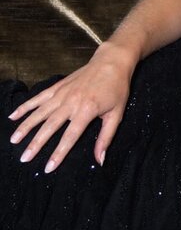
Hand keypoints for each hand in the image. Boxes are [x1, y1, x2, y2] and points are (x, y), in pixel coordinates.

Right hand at [7, 43, 133, 172]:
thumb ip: (106, 138)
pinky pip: (38, 98)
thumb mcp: (117, 114)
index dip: (58, 153)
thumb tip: (100, 160)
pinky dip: (25, 107)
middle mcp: (71, 102)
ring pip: (40, 112)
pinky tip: (13, 116)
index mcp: (87, 110)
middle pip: (49, 126)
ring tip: (14, 140)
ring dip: (25, 127)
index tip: (48, 167)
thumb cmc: (117, 89)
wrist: (112, 62)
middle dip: (36, 144)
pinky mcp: (57, 86)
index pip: (69, 137)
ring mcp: (62, 93)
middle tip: (24, 158)